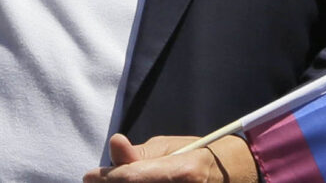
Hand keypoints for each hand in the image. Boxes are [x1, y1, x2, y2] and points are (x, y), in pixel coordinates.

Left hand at [84, 133, 253, 182]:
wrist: (236, 175)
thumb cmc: (200, 155)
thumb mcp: (171, 147)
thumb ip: (141, 154)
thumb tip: (114, 145)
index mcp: (183, 171)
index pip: (132, 178)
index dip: (105, 179)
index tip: (89, 176)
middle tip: (100, 180)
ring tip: (120, 180)